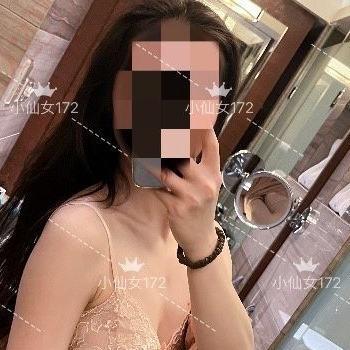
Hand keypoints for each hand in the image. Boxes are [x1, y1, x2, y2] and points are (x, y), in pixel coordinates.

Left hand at [149, 129, 221, 260]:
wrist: (201, 238)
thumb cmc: (201, 207)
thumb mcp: (207, 185)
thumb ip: (198, 166)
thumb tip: (179, 145)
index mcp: (213, 174)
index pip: (210, 146)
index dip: (202, 128)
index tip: (192, 112)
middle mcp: (205, 182)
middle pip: (183, 155)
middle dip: (166, 142)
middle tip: (151, 128)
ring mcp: (191, 195)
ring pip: (165, 172)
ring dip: (149, 163)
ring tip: (137, 150)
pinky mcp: (177, 207)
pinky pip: (157, 190)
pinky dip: (147, 182)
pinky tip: (139, 172)